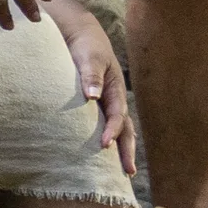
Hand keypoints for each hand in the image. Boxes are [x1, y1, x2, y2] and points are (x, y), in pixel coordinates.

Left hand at [56, 1, 135, 176]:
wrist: (79, 35)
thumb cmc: (84, 46)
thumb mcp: (88, 57)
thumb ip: (90, 76)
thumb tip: (92, 96)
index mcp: (114, 89)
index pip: (117, 115)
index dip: (112, 130)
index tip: (104, 146)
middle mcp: (112, 99)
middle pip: (124, 128)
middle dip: (126, 150)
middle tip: (128, 172)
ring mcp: (105, 103)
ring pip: (117, 129)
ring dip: (120, 148)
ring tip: (122, 170)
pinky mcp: (93, 106)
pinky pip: (102, 126)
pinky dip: (107, 140)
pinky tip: (102, 155)